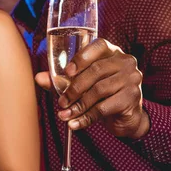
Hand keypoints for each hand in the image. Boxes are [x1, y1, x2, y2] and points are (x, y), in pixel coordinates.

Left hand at [35, 38, 149, 138]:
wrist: (125, 117)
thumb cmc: (101, 95)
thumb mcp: (82, 85)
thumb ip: (61, 80)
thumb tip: (38, 77)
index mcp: (112, 52)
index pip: (99, 46)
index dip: (81, 58)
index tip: (67, 72)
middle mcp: (125, 62)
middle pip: (96, 71)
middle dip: (74, 88)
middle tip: (61, 102)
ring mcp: (132, 79)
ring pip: (99, 90)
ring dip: (78, 105)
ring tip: (64, 115)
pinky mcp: (132, 98)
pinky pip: (104, 108)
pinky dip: (86, 117)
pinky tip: (75, 124)